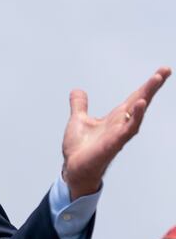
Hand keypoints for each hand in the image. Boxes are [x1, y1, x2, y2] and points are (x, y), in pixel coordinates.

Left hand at [62, 66, 171, 198]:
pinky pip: (127, 129)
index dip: (147, 85)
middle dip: (152, 86)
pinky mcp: (113, 144)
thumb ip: (80, 105)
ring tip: (155, 80)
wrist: (74, 168)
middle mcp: (121, 124)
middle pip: (140, 101)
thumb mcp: (78, 120)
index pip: (135, 97)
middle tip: (165, 70)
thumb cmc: (80, 148)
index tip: (163, 71)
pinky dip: (134, 117)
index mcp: (115, 117)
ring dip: (146, 97)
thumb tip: (77, 90)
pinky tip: (140, 105)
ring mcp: (119, 134)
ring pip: (137, 113)